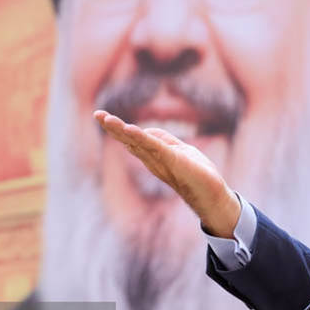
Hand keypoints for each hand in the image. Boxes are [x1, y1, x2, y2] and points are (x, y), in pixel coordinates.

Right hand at [94, 110, 240, 236]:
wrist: (213, 195)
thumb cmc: (198, 174)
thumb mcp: (179, 150)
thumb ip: (163, 140)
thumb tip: (146, 131)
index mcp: (153, 156)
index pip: (132, 139)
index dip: (117, 128)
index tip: (101, 116)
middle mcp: (153, 160)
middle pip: (129, 140)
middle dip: (112, 127)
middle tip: (96, 114)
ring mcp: (162, 161)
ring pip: (138, 142)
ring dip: (122, 130)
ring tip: (107, 119)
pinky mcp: (174, 161)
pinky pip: (155, 147)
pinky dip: (142, 138)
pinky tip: (130, 129)